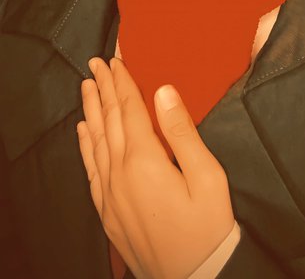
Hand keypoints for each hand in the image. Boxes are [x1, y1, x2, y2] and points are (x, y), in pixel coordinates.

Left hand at [77, 56, 234, 278]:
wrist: (193, 276)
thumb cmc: (207, 224)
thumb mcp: (206, 175)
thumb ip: (182, 131)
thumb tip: (163, 91)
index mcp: (145, 161)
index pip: (129, 110)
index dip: (123, 83)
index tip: (115, 60)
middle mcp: (120, 173)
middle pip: (109, 121)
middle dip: (104, 89)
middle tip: (95, 63)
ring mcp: (110, 194)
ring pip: (95, 142)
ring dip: (91, 110)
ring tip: (87, 87)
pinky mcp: (107, 210)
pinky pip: (90, 169)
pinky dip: (85, 145)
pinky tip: (83, 131)